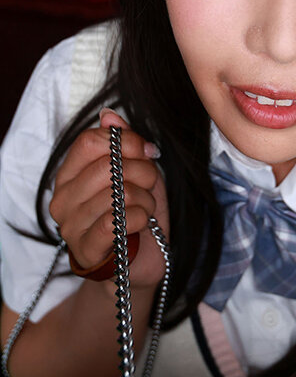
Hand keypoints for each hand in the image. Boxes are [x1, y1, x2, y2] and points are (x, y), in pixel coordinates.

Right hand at [49, 108, 168, 288]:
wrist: (140, 262)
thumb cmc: (135, 214)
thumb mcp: (135, 171)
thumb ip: (120, 142)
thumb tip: (109, 114)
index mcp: (69, 175)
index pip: (90, 141)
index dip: (126, 141)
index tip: (148, 151)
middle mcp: (62, 199)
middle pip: (108, 166)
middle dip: (142, 171)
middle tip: (150, 184)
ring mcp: (70, 227)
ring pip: (119, 194)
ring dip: (145, 199)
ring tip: (145, 208)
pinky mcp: (86, 251)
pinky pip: (119, 220)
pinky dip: (141, 218)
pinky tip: (142, 223)